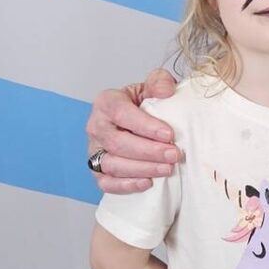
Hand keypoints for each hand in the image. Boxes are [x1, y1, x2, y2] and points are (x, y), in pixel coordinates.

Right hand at [86, 71, 180, 192]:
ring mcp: (94, 150)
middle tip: (174, 155)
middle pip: (117, 143)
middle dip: (148, 151)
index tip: (169, 134)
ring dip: (142, 169)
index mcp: (106, 102)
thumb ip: (159, 82)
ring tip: (167, 169)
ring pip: (112, 164)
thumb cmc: (144, 105)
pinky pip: (106, 182)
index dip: (145, 126)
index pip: (121, 114)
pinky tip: (148, 183)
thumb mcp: (151, 87)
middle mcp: (96, 126)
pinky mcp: (98, 170)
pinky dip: (126, 186)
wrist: (136, 123)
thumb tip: (166, 90)